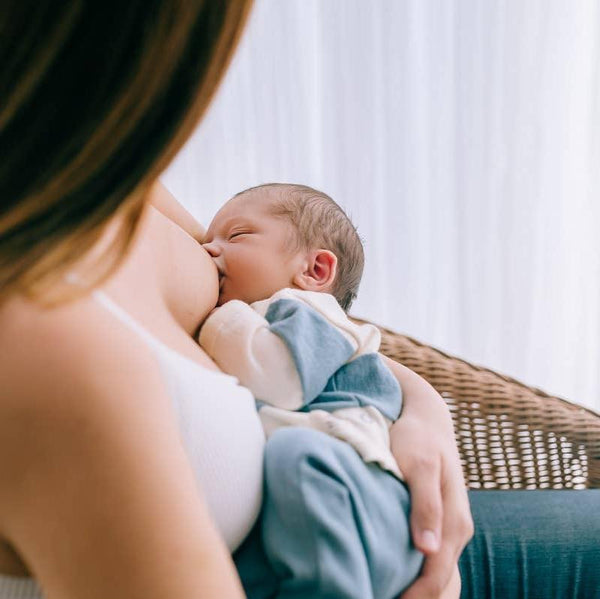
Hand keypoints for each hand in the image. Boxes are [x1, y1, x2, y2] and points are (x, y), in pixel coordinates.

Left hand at [382, 358, 472, 597]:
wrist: (428, 419)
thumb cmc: (418, 439)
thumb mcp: (419, 464)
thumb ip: (425, 505)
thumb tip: (428, 549)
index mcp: (454, 522)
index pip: (436, 577)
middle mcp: (457, 530)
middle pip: (442, 585)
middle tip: (374, 598)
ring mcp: (450, 528)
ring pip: (440, 577)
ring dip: (420, 594)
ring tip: (385, 595)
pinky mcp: (440, 523)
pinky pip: (435, 563)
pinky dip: (421, 580)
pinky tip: (398, 584)